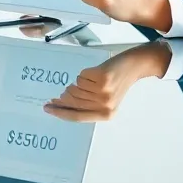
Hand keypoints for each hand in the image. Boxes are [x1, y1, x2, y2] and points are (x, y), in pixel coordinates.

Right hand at [44, 42, 172, 122]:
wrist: (134, 66)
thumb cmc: (118, 81)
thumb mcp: (104, 99)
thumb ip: (87, 104)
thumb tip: (62, 102)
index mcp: (106, 115)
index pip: (77, 117)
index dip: (60, 113)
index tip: (48, 108)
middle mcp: (105, 106)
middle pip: (73, 101)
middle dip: (67, 94)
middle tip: (71, 88)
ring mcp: (103, 92)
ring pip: (75, 88)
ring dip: (79, 82)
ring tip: (91, 80)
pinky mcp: (102, 78)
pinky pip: (80, 77)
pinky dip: (84, 74)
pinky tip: (95, 73)